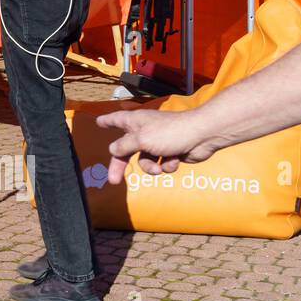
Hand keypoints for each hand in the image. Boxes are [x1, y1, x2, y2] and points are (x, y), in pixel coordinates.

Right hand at [96, 108, 219, 183]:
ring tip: (160, 167)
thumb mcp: (141, 140)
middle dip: (121, 165)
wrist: (202, 136)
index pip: (115, 120)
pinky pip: (162, 164)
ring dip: (152, 167)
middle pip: (126, 149)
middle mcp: (144, 131)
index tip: (98, 122)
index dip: (106, 121)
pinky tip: (176, 160)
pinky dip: (168, 165)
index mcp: (135, 122)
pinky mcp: (170, 153)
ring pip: (145, 161)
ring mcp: (157, 143)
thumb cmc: (170, 132)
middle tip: (113, 181)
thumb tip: (112, 149)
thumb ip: (124, 146)